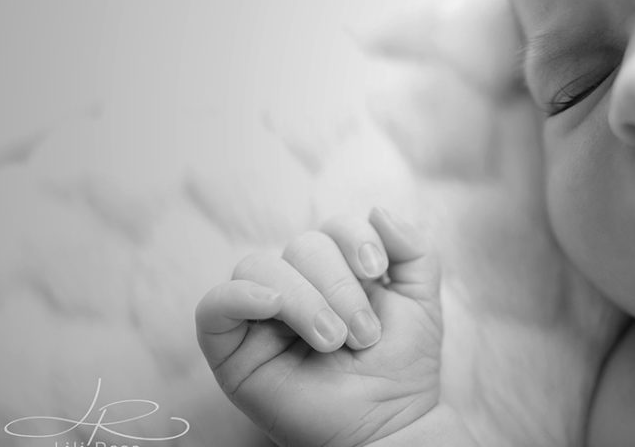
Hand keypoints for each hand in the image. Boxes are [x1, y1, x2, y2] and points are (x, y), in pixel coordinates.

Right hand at [196, 207, 447, 446]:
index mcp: (335, 271)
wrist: (387, 424)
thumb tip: (378, 210)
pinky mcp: (230, 348)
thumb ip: (413, 249)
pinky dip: (240, 296)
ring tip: (332, 341)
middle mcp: (296, 285)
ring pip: (260, 267)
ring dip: (304, 299)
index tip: (377, 272)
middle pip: (302, 245)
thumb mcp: (421, 300)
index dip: (355, 238)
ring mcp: (260, 315)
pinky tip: (273, 306)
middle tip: (362, 334)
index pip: (333, 227)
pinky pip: (213, 306)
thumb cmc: (401, 367)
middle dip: (338, 286)